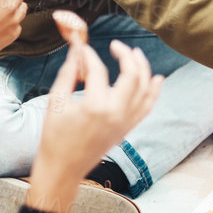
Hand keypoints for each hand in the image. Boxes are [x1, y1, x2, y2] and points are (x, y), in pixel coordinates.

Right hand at [27, 42, 162, 212]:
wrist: (64, 167)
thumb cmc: (55, 136)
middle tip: (116, 45)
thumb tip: (76, 51)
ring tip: (136, 53)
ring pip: (145, 89)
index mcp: (95, 106)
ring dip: (144, 68)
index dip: (89, 55)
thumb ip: (68, 73)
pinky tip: (156, 78)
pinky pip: (148, 106)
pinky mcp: (128, 128)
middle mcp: (116, 113)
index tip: (82, 49)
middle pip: (132, 75)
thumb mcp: (56, 102)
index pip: (98, 70)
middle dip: (126, 55)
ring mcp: (126, 122)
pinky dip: (154, 91)